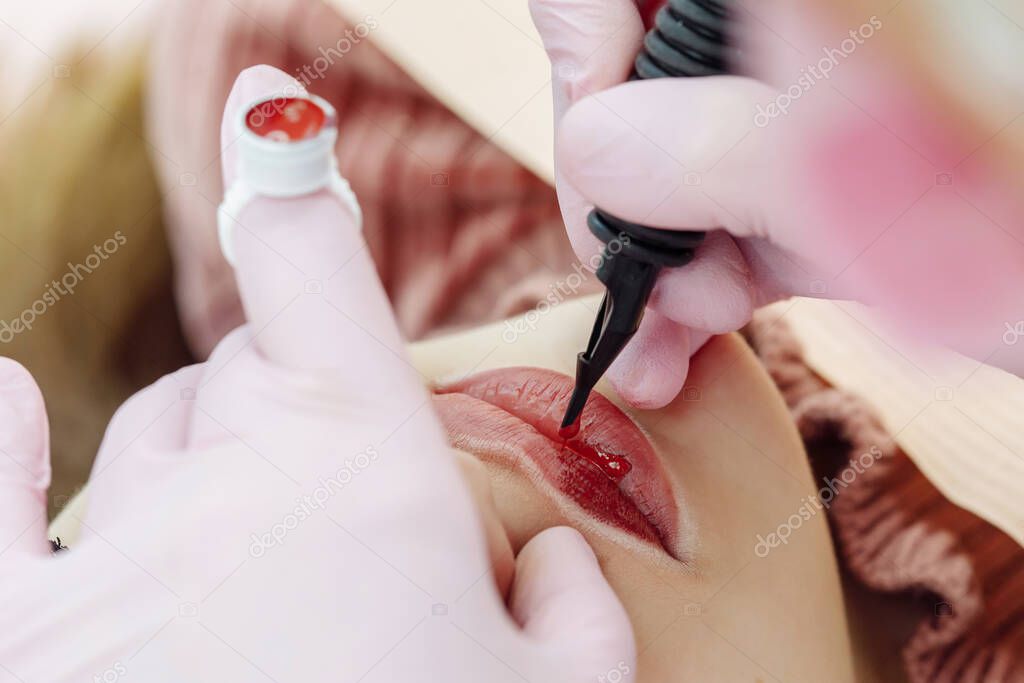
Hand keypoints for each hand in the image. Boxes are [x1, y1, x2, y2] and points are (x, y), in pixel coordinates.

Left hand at [0, 67, 633, 682]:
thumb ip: (573, 614)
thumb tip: (549, 558)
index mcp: (367, 476)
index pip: (315, 275)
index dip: (301, 197)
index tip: (279, 129)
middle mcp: (226, 490)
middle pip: (248, 376)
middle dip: (294, 418)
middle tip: (343, 519)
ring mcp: (110, 565)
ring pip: (152, 443)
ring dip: (204, 472)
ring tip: (253, 569)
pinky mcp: (21, 640)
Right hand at [531, 0, 1023, 407]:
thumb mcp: (897, 184)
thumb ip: (735, 147)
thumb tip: (595, 149)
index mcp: (824, 2)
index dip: (585, 55)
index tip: (603, 164)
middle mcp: (802, 37)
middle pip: (637, 70)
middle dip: (622, 190)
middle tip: (646, 287)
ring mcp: (804, 101)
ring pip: (667, 155)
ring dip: (648, 256)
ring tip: (671, 341)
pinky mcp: (816, 172)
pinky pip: (717, 211)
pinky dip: (687, 280)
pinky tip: (682, 341)